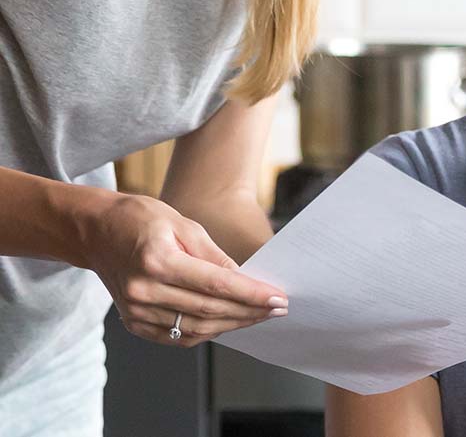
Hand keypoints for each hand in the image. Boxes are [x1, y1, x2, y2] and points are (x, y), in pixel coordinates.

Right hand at [84, 192, 286, 346]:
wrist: (97, 232)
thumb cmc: (141, 219)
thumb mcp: (183, 224)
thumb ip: (213, 256)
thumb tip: (242, 279)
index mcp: (158, 261)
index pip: (216, 284)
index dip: (250, 294)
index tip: (276, 297)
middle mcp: (144, 291)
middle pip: (208, 309)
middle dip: (248, 311)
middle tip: (277, 308)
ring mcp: (135, 311)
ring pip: (195, 328)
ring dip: (232, 324)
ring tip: (258, 316)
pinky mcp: (133, 323)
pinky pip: (176, 336)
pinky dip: (205, 332)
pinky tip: (227, 322)